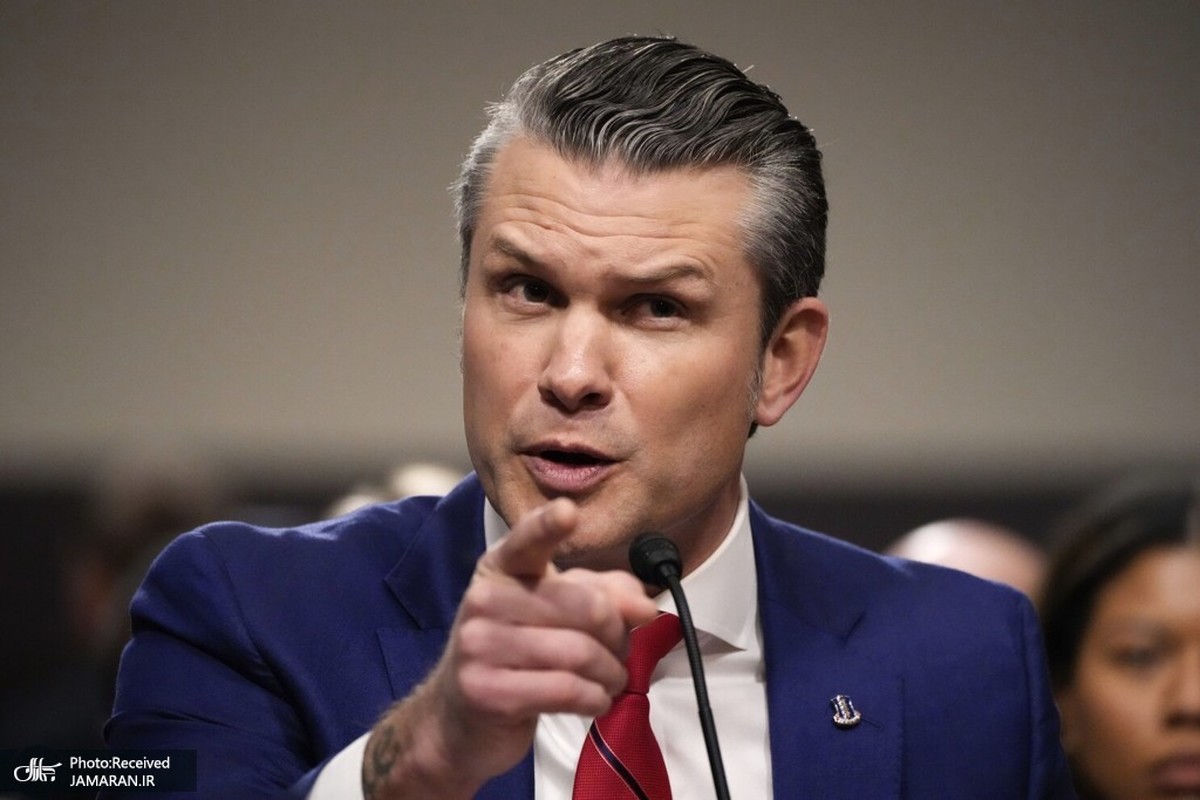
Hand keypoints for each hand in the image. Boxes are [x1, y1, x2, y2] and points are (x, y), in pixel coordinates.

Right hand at [362, 498, 657, 798]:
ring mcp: (479, 646)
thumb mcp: (555, 612)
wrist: (458, 718)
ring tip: (611, 680)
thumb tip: (644, 606)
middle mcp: (485, 599)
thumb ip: (603, 595)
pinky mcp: (486, 692)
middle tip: (619, 653)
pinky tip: (594, 701)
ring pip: (580, 653)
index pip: (527, 540)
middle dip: (618, 635)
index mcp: (502, 568)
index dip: (548, 526)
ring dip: (612, 673)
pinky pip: (565, 690)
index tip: (568, 512)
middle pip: (585, 607)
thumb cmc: (516, 654)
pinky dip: (595, 699)